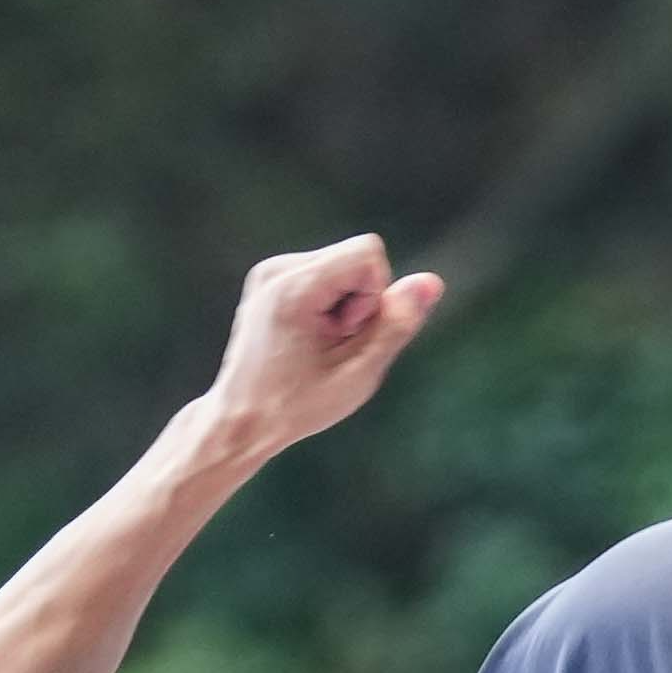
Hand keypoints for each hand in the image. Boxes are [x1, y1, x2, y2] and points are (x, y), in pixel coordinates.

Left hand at [198, 232, 446, 454]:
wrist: (240, 420)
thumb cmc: (297, 405)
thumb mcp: (359, 372)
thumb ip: (397, 323)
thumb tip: (431, 282)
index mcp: (293, 288)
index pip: (368, 253)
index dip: (374, 297)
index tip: (344, 335)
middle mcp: (276, 269)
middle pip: (357, 258)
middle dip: (360, 302)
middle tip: (330, 346)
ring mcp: (270, 271)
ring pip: (345, 266)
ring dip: (346, 306)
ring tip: (318, 345)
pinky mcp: (272, 278)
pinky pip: (327, 274)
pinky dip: (330, 304)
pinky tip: (309, 338)